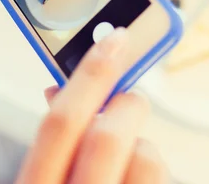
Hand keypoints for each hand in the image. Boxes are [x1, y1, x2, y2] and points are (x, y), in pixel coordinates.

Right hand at [16, 28, 169, 183]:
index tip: (115, 39)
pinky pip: (165, 177)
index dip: (90, 74)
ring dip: (141, 145)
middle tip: (132, 98)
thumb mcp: (44, 174)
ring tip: (127, 158)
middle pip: (107, 137)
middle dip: (126, 106)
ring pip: (145, 158)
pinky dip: (155, 169)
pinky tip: (134, 177)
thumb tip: (59, 87)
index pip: (60, 121)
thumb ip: (54, 136)